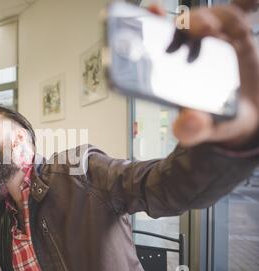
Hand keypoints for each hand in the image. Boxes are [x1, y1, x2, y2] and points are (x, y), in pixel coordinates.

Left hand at [152, 1, 258, 149]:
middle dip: (194, 22)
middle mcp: (189, 51)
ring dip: (222, 18)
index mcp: (173, 69)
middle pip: (185, 25)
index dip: (151, 23)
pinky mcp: (236, 38)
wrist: (248, 119)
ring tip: (237, 34)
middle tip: (208, 30)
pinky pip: (239, 14)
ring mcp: (214, 42)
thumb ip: (193, 129)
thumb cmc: (217, 121)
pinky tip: (253, 1)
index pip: (155, 41)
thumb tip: (186, 124)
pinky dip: (247, 5)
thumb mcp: (205, 128)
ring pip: (212, 16)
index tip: (152, 10)